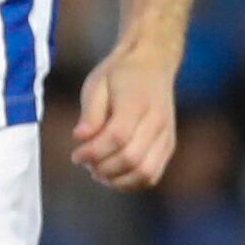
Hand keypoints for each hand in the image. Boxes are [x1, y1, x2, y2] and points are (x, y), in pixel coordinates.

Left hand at [71, 41, 181, 190]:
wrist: (152, 63)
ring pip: (145, 172)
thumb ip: (90, 113)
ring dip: (118, 179)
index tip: (76, 155)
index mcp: (137, 102)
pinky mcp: (169, 145)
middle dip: (103, 168)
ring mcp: (166, 135)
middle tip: (86, 163)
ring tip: (99, 171)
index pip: (117, 137)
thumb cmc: (120, 74)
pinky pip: (153, 174)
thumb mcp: (96, 84)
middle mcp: (157, 121)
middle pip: (131, 158)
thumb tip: (80, 138)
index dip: (93, 151)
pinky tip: (114, 174)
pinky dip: (132, 182)